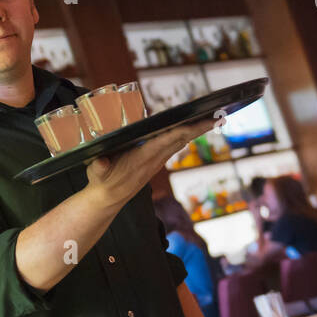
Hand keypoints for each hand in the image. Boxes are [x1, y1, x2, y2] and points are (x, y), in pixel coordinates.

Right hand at [84, 119, 210, 209]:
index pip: (168, 140)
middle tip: (219, 116)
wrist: (108, 200)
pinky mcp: (155, 162)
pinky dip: (185, 136)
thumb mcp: (97, 173)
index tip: (200, 121)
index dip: (185, 129)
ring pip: (180, 142)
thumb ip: (99, 167)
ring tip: (212, 118)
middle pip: (181, 139)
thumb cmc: (102, 182)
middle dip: (199, 128)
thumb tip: (100, 161)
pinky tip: (192, 128)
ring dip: (196, 131)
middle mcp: (154, 159)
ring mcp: (156, 161)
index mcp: (143, 157)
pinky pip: (174, 146)